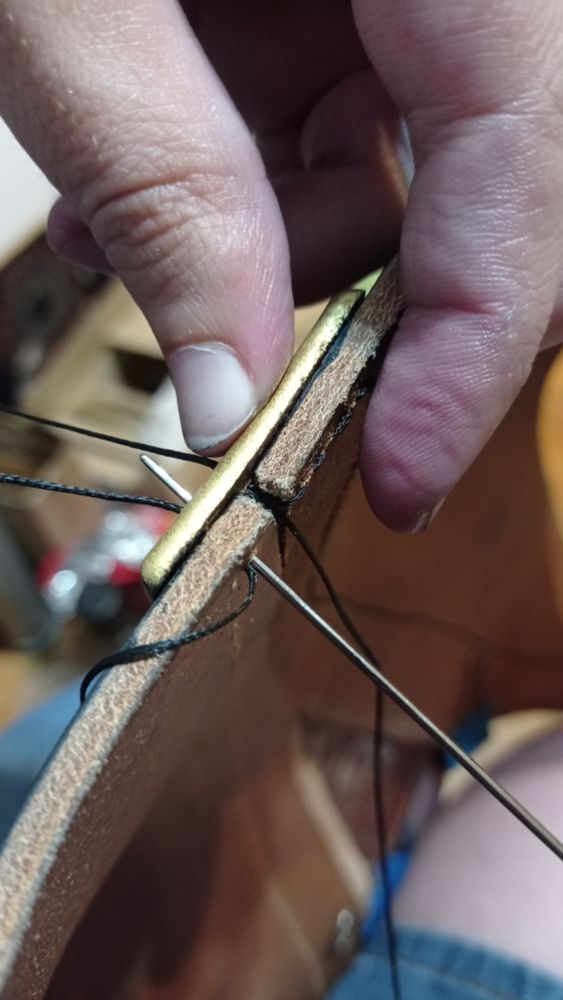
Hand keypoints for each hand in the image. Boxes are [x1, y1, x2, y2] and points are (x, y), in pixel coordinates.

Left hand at [1, 1, 561, 530]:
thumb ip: (162, 186)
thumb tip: (228, 387)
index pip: (530, 164)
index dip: (477, 346)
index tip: (410, 474)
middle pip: (485, 178)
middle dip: (351, 285)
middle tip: (230, 334)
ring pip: (401, 164)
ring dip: (271, 232)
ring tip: (128, 222)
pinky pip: (337, 109)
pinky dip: (248, 172)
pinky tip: (151, 161)